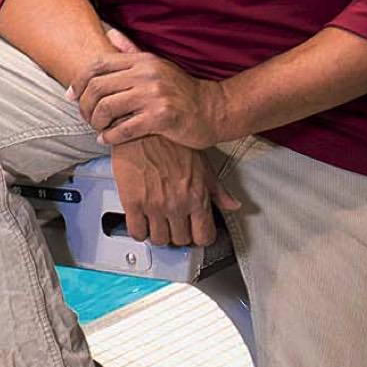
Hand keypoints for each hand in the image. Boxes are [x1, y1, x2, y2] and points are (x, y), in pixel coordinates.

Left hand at [67, 27, 233, 150]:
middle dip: (84, 106)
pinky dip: (110, 136)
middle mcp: (146, 74)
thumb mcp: (156, 65)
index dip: (79, 81)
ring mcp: (154, 95)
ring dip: (96, 122)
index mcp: (142, 61)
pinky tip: (107, 139)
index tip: (72, 95)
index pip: (98, 65)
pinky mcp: (162, 117)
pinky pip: (124, 128)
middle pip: (97, 88)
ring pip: (107, 108)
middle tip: (86, 118)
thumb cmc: (180, 90)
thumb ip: (131, 51)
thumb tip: (109, 33)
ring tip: (98, 128)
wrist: (212, 110)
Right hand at [108, 136, 238, 246]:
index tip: (194, 232)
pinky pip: (137, 231)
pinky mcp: (133, 202)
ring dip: (158, 233)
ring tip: (157, 223)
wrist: (144, 126)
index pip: (204, 236)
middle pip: (180, 240)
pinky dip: (139, 231)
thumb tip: (233, 204)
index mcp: (197, 196)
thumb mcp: (202, 163)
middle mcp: (177, 204)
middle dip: (178, 233)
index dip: (199, 236)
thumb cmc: (171, 141)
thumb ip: (218, 190)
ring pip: (158, 239)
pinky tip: (141, 222)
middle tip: (174, 224)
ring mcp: (154, 205)